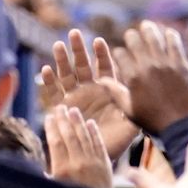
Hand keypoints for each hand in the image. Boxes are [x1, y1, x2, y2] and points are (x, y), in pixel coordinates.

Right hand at [41, 29, 139, 160]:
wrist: (100, 155)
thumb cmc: (119, 139)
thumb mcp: (131, 121)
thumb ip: (134, 105)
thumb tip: (140, 89)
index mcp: (107, 90)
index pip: (104, 67)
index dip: (101, 54)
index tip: (98, 41)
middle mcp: (89, 90)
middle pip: (82, 65)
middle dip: (78, 49)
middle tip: (74, 32)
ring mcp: (74, 98)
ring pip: (65, 74)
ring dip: (61, 60)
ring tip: (58, 44)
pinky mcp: (61, 108)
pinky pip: (53, 93)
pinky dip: (49, 82)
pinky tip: (46, 70)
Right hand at [45, 105, 112, 187]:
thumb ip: (41, 176)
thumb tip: (24, 164)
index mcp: (62, 171)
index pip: (56, 143)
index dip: (52, 128)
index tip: (49, 117)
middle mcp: (78, 164)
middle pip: (70, 136)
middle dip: (64, 120)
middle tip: (60, 107)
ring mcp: (93, 164)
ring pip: (85, 138)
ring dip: (79, 122)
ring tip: (73, 110)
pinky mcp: (105, 166)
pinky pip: (99, 145)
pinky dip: (95, 133)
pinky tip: (90, 123)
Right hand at [98, 20, 187, 132]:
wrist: (183, 126)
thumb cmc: (155, 121)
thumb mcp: (130, 111)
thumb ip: (116, 94)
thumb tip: (101, 81)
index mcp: (133, 77)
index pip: (120, 54)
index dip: (119, 52)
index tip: (122, 54)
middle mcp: (147, 66)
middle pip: (134, 39)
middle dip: (131, 36)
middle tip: (133, 36)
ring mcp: (165, 63)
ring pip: (154, 36)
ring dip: (149, 29)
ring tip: (147, 26)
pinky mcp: (182, 64)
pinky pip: (174, 42)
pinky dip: (170, 35)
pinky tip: (168, 33)